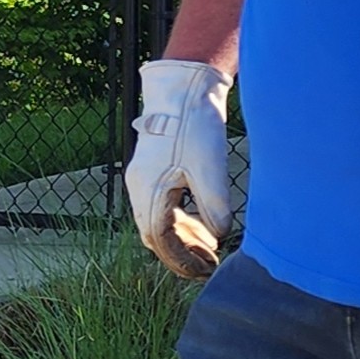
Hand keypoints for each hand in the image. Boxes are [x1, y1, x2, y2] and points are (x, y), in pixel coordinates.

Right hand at [125, 59, 232, 279]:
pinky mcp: (152, 170)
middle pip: (155, 235)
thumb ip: (215, 207)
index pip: (160, 240)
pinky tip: (202, 225)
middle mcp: (139, 187)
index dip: (181, 260)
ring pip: (158, 222)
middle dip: (180, 254)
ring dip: (181, 238)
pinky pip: (161, 206)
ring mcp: (143, 178)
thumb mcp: (211, 169)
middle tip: (207, 265)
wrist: (182, 88)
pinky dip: (179, 221)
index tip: (203, 270)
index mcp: (149, 190)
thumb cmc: (195, 125)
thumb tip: (219, 235)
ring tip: (209, 249)